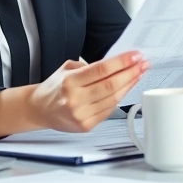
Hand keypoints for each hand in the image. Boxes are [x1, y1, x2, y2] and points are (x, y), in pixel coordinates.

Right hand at [28, 52, 149, 132]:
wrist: (39, 109)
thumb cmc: (54, 88)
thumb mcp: (66, 69)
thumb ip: (89, 67)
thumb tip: (116, 65)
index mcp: (69, 81)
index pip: (102, 69)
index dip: (122, 62)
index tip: (135, 56)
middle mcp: (75, 99)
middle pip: (111, 85)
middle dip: (131, 73)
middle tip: (142, 64)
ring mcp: (81, 114)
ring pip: (113, 99)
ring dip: (129, 85)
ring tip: (138, 75)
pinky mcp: (86, 125)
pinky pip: (109, 110)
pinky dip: (119, 98)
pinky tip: (126, 89)